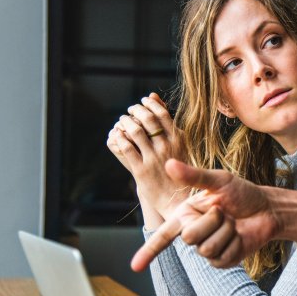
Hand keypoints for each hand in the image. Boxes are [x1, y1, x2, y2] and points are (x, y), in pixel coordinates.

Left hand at [106, 93, 188, 216]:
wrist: (177, 199)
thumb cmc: (178, 169)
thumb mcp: (179, 144)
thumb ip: (167, 122)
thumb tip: (153, 96)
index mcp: (179, 140)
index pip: (162, 113)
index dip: (150, 104)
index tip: (143, 101)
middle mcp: (167, 147)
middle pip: (148, 119)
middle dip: (136, 110)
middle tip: (130, 109)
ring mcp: (154, 159)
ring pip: (135, 132)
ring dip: (125, 122)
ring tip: (122, 120)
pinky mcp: (141, 170)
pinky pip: (127, 148)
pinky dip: (120, 137)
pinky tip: (117, 134)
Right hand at [131, 159, 296, 270]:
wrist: (267, 209)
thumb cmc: (242, 193)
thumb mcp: (220, 180)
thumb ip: (194, 176)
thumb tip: (169, 164)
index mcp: (186, 214)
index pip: (163, 235)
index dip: (148, 251)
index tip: (134, 267)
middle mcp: (193, 232)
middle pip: (189, 237)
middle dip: (212, 221)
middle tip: (224, 211)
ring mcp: (207, 248)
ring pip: (206, 248)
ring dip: (225, 231)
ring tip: (233, 222)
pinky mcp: (222, 260)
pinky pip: (221, 257)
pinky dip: (233, 243)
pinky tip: (239, 236)